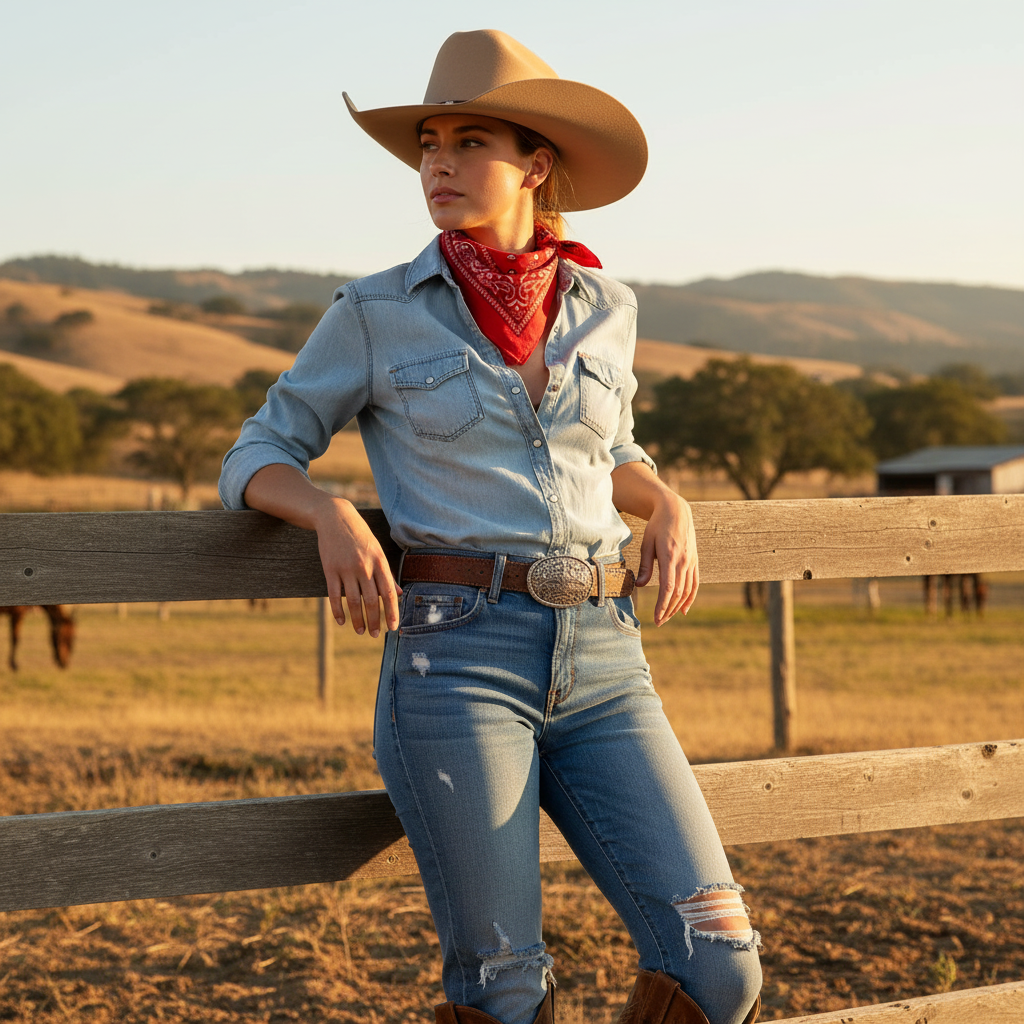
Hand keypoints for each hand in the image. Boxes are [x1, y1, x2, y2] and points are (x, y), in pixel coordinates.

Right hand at [313, 497, 401, 636]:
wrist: (335, 518)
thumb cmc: (360, 536)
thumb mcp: (378, 551)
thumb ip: (387, 574)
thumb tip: (399, 594)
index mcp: (379, 562)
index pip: (389, 592)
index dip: (392, 612)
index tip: (393, 627)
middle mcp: (364, 567)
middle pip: (372, 600)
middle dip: (374, 621)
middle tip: (374, 635)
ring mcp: (346, 568)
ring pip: (353, 601)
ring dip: (357, 619)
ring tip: (360, 631)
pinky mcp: (330, 569)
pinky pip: (334, 595)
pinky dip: (338, 611)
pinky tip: (342, 621)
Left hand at [635, 492, 698, 624]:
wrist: (676, 511)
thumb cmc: (657, 526)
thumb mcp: (647, 543)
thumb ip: (644, 565)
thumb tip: (639, 585)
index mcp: (670, 556)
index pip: (668, 587)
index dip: (663, 605)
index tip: (656, 618)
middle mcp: (684, 561)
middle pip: (678, 593)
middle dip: (668, 610)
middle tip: (659, 622)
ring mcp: (691, 561)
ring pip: (687, 590)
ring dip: (677, 606)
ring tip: (667, 618)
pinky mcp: (694, 561)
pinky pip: (695, 583)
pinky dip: (690, 598)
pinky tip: (684, 609)